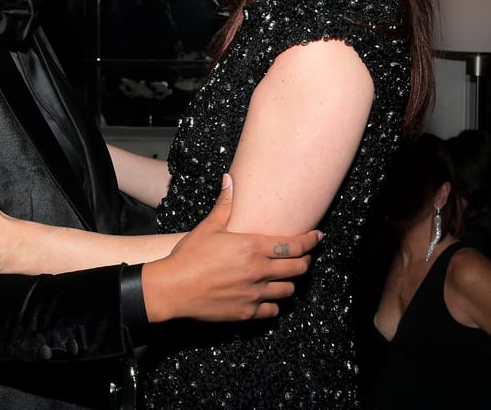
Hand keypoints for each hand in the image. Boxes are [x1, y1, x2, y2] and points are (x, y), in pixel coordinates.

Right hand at [142, 173, 321, 322]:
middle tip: (303, 258)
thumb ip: (225, 204)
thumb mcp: (208, 227)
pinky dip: (274, 304)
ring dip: (290, 283)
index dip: (310, 241)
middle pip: (298, 268)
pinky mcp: (247, 313)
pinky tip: (268, 298)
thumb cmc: (189, 256)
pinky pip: (273, 311)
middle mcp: (259, 271)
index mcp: (252, 247)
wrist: (173, 288)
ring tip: (285, 277)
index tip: (318, 237)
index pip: (294, 245)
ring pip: (289, 291)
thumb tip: (229, 179)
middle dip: (305, 261)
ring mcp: (255, 294)